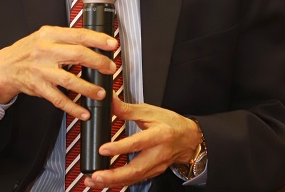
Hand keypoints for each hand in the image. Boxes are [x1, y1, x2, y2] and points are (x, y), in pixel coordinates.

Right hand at [0, 25, 117, 119]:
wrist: (4, 67)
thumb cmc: (28, 50)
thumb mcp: (44, 36)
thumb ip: (65, 38)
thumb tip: (93, 41)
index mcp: (50, 34)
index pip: (79, 35)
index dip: (98, 39)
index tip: (112, 44)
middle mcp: (46, 50)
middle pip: (77, 55)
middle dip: (98, 62)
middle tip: (111, 68)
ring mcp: (41, 70)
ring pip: (69, 80)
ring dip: (88, 88)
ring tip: (101, 93)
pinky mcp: (39, 87)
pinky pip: (58, 99)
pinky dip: (73, 107)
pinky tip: (84, 111)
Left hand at [84, 94, 200, 188]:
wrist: (188, 139)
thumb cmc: (171, 123)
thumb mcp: (150, 112)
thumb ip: (128, 109)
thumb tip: (111, 101)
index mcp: (159, 135)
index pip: (137, 143)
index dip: (119, 147)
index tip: (103, 149)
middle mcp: (158, 154)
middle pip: (135, 169)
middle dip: (114, 176)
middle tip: (96, 176)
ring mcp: (156, 166)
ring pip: (133, 179)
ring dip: (113, 182)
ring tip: (95, 180)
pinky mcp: (152, 173)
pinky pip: (135, 180)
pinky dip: (119, 183)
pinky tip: (106, 182)